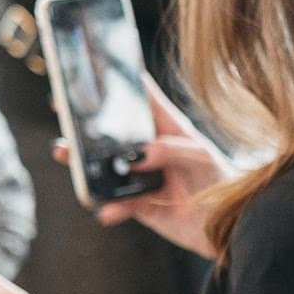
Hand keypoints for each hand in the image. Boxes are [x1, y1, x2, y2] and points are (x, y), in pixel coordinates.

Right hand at [56, 77, 232, 258]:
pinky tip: (107, 210)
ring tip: (65, 155)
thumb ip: (169, 150)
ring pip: (106, 168)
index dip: (117, 82)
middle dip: (86, 124)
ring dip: (85, 164)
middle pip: (112, 133)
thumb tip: (135, 157)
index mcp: (167, 128)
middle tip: (62, 112)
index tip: (91, 68)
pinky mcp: (140, 206)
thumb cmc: (222, 180)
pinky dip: (110, 208)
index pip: (140, 98)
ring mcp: (142, 177)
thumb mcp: (201, 156)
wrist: (231, 224)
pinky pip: (118, 205)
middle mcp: (150, 150)